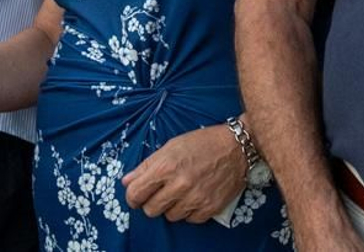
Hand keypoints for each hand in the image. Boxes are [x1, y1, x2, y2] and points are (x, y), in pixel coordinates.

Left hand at [121, 124, 246, 223]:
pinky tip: (194, 197)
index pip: (136, 193)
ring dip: (171, 207)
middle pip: (151, 210)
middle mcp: (180, 184)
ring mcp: (196, 198)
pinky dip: (189, 211)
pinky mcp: (210, 208)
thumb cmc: (202, 142)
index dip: (132, 196)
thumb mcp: (171, 146)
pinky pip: (190, 219)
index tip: (136, 195)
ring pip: (170, 217)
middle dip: (151, 203)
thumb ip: (147, 165)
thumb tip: (127, 181)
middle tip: (159, 194)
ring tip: (180, 192)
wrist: (236, 147)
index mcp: (166, 166)